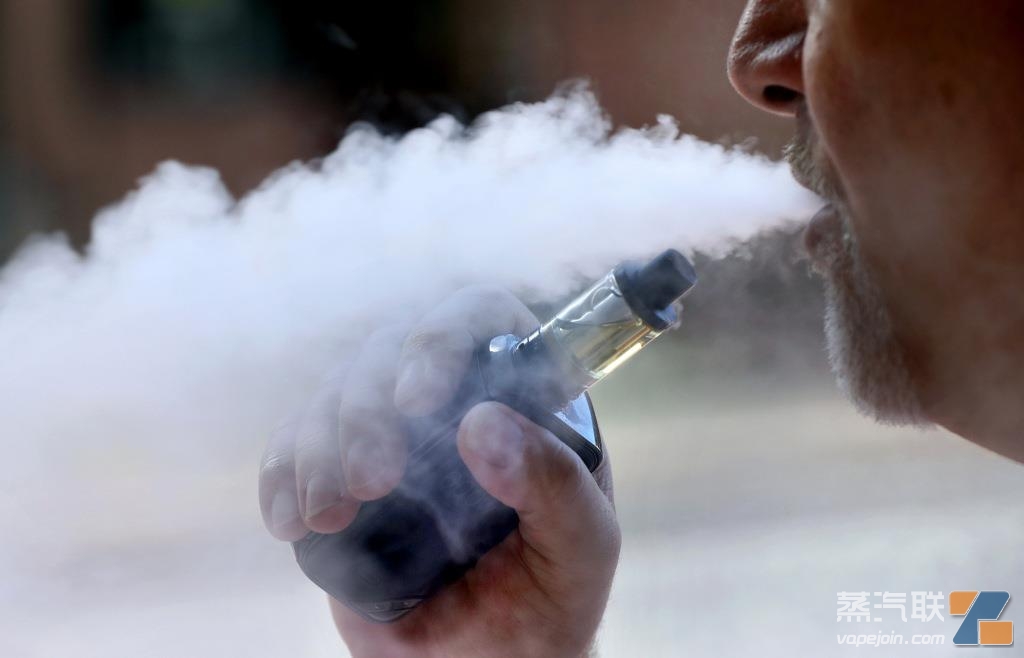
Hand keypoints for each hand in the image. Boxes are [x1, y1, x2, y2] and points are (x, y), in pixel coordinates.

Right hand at [258, 286, 619, 657]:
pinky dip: (279, 475)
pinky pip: (293, 450)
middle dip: (366, 409)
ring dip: (318, 446)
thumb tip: (482, 424)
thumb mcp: (581, 545)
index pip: (479, 319)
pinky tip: (290, 520)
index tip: (418, 398)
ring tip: (330, 515)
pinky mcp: (340, 480)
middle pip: (389, 350)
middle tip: (374, 481)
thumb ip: (554, 484)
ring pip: (334, 394)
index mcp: (521, 399)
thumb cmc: (551, 599)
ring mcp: (390, 438)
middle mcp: (451, 403)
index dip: (442, 337)